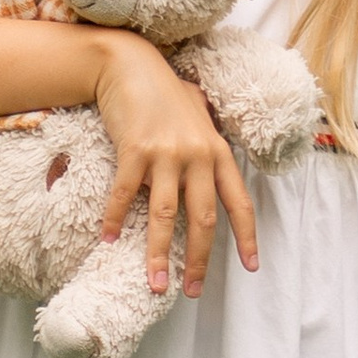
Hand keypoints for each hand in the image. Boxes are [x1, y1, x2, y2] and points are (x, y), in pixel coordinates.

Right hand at [91, 33, 257, 296]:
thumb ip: (208, 149)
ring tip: (155, 284)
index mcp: (217, 152)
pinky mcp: (135, 149)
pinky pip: (124, 194)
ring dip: (157, 253)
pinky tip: (106, 239)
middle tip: (191, 291)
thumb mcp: (198, 119)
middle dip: (198, 260)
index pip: (239, 202)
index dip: (247, 237)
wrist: (131, 66)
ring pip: (164, 214)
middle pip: (203, 218)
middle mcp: (197, 155)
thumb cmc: (164, 93)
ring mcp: (166, 153)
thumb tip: (214, 176)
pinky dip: (114, 219)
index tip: (250, 267)